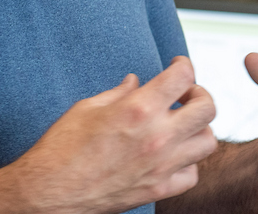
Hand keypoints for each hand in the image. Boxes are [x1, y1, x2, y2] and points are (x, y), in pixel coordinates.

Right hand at [8, 56, 217, 213]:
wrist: (48, 193)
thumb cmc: (61, 148)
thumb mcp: (88, 107)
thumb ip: (119, 92)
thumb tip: (136, 82)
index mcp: (138, 109)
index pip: (183, 76)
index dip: (183, 65)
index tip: (177, 66)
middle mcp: (157, 137)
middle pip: (207, 107)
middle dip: (198, 94)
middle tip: (184, 94)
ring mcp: (161, 166)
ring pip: (208, 142)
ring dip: (199, 128)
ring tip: (181, 125)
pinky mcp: (158, 190)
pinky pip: (192, 174)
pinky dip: (188, 162)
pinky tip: (173, 154)